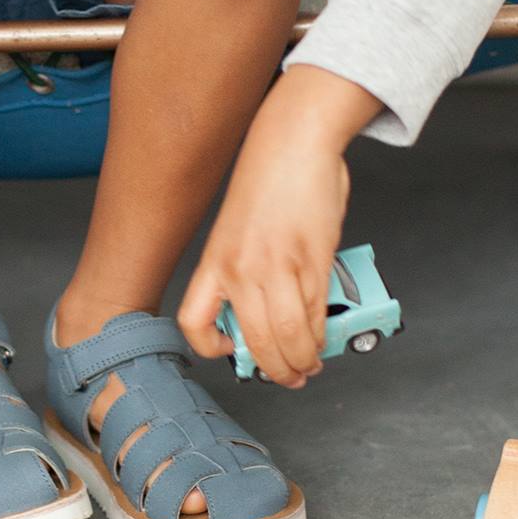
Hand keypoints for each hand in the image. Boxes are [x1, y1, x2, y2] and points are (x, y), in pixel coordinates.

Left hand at [177, 112, 350, 388]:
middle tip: (289, 377)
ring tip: (310, 364)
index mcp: (215, 260)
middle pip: (255, 342)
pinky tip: (323, 336)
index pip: (195, 321)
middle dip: (275, 370)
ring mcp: (278, 266)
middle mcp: (242, 268)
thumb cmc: (268, 181)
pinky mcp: (312, 259)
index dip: (209, 347)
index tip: (229, 351)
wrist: (293, 141)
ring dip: (304, 360)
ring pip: (290, 335)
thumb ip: (244, 271)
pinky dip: (321, 332)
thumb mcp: (237, 230)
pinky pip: (316, 312)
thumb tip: (265, 312)